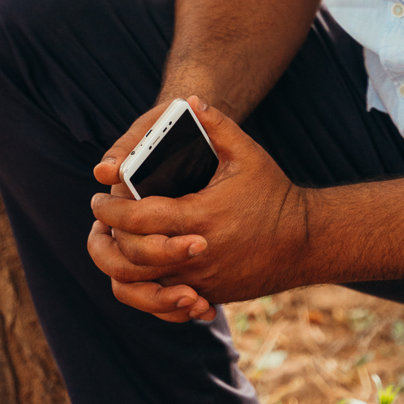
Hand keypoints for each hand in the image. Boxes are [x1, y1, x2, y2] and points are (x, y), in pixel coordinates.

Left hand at [88, 98, 304, 323]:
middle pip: (129, 257)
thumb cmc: (273, 194)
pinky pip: (162, 303)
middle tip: (101, 220)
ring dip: (118, 265)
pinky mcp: (207, 295)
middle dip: (107, 237)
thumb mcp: (248, 154)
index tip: (98, 198)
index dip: (110, 209)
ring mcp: (200, 280)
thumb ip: (217, 125)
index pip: (136, 219)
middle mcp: (195, 255)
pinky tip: (140, 267)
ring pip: (139, 288)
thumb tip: (191, 100)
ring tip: (113, 243)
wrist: (305, 241)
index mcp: (198, 218)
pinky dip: (143, 288)